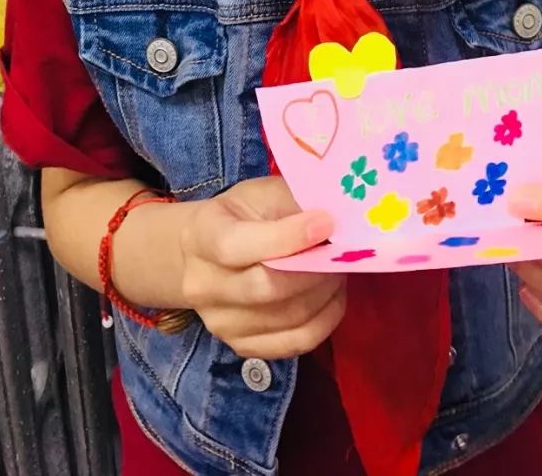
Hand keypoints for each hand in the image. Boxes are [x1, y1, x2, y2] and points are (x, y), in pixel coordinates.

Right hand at [179, 176, 344, 360]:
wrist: (201, 255)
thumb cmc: (238, 215)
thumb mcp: (259, 194)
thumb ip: (291, 203)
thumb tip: (333, 219)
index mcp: (202, 236)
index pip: (237, 246)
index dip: (286, 237)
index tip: (325, 223)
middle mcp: (204, 286)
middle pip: (266, 288)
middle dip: (314, 270)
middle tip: (340, 252)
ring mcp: (221, 323)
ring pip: (286, 319)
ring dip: (324, 294)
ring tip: (338, 270)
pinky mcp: (241, 346)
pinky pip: (294, 343)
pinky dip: (324, 321)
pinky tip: (331, 296)